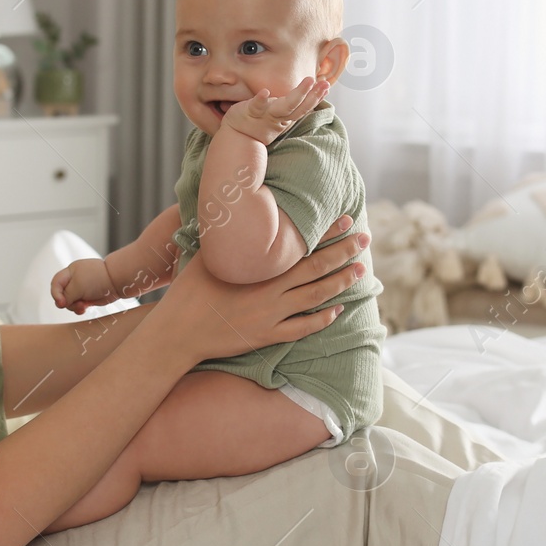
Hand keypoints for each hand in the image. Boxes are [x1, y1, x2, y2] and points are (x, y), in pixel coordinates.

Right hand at [51, 258, 119, 314]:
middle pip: (62, 295)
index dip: (56, 294)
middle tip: (76, 303)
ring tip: (83, 306)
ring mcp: (81, 289)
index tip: (62, 303)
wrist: (116, 281)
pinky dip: (79, 308)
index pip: (55, 283)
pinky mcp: (87, 297)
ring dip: (74, 306)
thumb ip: (66, 295)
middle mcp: (74, 280)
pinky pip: (78, 305)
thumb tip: (61, 304)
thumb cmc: (97, 279)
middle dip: (67, 301)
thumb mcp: (78, 286)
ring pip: (70, 302)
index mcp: (69, 272)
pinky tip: (84, 308)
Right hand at [153, 215, 365, 361]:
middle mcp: (271, 290)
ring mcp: (271, 315)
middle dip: (344, 252)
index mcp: (259, 267)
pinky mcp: (267, 336)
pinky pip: (303, 328)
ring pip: (316, 297)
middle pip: (317, 268)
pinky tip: (337, 310)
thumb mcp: (207, 254)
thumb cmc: (188, 289)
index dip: (327, 232)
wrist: (179, 331)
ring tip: (360, 270)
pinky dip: (322, 319)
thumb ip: (226, 236)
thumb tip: (232, 210)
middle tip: (365, 238)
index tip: (347, 220)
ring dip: (341, 282)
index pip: (302, 244)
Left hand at [221, 77, 330, 145]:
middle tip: (325, 84)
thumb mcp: (276, 116)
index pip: (304, 108)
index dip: (316, 99)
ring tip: (309, 81)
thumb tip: (304, 93)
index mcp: (285, 118)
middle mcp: (278, 118)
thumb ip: (289, 106)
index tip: (327, 87)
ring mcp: (265, 115)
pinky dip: (261, 99)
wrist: (236, 135)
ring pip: (284, 107)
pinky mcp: (250, 112)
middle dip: (313, 96)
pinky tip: (265, 91)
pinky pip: (256, 106)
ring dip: (298, 94)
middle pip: (298, 108)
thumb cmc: (257, 122)